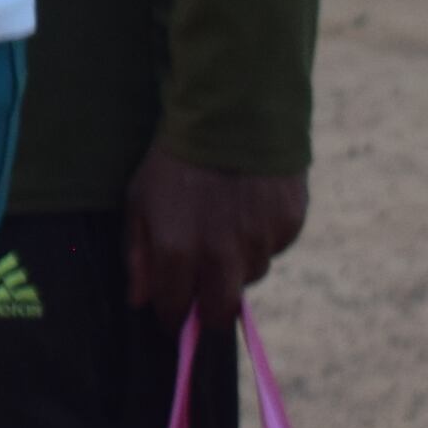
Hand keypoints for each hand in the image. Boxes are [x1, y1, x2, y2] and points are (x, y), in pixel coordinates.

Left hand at [121, 149, 307, 323]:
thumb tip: (140, 301)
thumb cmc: (176, 159)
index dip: (173, 316)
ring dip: (237, 264)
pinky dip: (262, 238)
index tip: (174, 313)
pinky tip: (250, 207)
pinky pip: (274, 248)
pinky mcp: (289, 225)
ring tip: (226, 225)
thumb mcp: (140, 200)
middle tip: (205, 294)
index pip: (175, 310)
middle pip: (220, 311)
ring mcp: (259, 241)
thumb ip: (138, 255)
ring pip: (251, 275)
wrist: (232, 112)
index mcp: (178, 250)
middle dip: (210, 311)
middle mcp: (221, 254)